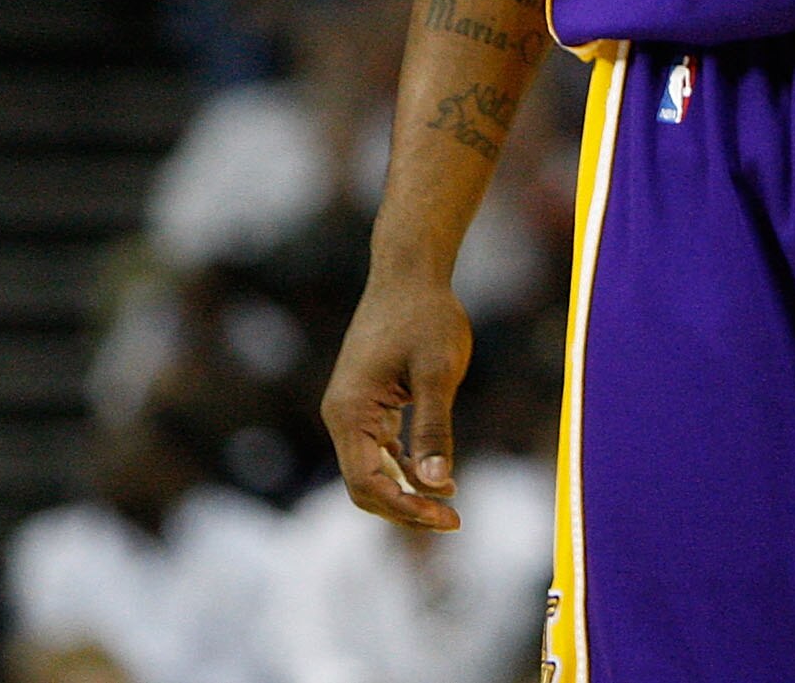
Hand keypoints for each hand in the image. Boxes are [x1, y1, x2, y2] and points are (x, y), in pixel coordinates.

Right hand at [321, 270, 473, 530]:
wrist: (410, 274)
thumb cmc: (427, 317)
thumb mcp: (439, 371)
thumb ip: (434, 428)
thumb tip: (438, 484)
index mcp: (349, 413)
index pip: (366, 482)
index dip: (404, 507)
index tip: (446, 516)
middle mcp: (341, 417)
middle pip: (365, 485)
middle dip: (405, 508)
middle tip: (453, 520)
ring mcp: (352, 411)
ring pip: (372, 471)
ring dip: (406, 492)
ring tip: (449, 509)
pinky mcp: (368, 404)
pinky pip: (380, 451)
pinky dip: (405, 468)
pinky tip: (438, 477)